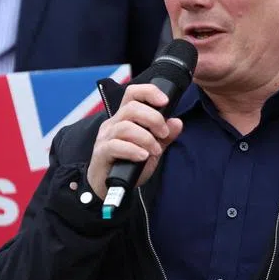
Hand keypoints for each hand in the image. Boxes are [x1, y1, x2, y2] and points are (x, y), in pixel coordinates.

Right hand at [85, 83, 183, 200]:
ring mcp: (105, 137)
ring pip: (125, 126)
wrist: (109, 187)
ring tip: (155, 151)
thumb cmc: (128, 165)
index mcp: (124, 118)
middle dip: (153, 118)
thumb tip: (177, 122)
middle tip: (164, 134)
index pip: (133, 93)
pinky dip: (133, 150)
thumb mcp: (152, 150)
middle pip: (132, 107)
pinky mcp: (101, 153)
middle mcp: (113, 124)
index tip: (165, 101)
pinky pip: (115, 145)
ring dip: (146, 138)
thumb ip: (164, 137)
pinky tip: (143, 157)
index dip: (149, 92)